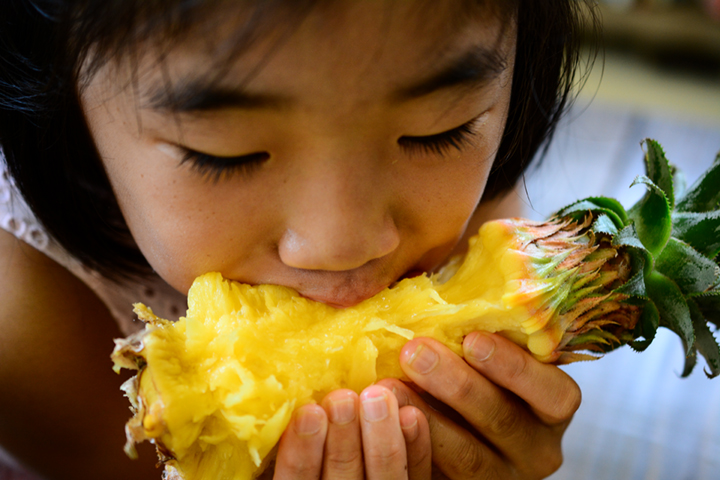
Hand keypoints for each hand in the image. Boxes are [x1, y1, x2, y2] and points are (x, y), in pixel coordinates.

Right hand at [273, 385, 431, 478]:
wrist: (362, 473)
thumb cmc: (322, 463)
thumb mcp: (306, 461)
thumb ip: (297, 440)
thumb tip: (292, 398)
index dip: (300, 453)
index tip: (308, 412)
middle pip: (342, 478)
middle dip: (343, 440)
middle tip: (343, 398)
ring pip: (385, 477)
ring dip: (381, 437)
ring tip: (377, 396)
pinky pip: (416, 475)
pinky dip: (416, 448)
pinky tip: (412, 414)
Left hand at [377, 332, 580, 478]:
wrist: (457, 429)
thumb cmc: (475, 371)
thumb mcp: (489, 353)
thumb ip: (480, 329)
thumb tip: (451, 268)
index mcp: (552, 407)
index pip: (553, 392)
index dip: (515, 367)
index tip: (472, 339)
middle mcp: (537, 449)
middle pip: (502, 420)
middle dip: (456, 384)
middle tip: (414, 352)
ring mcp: (502, 475)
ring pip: (468, 456)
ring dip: (424, 417)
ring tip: (386, 385)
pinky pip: (439, 475)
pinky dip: (409, 444)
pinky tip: (382, 418)